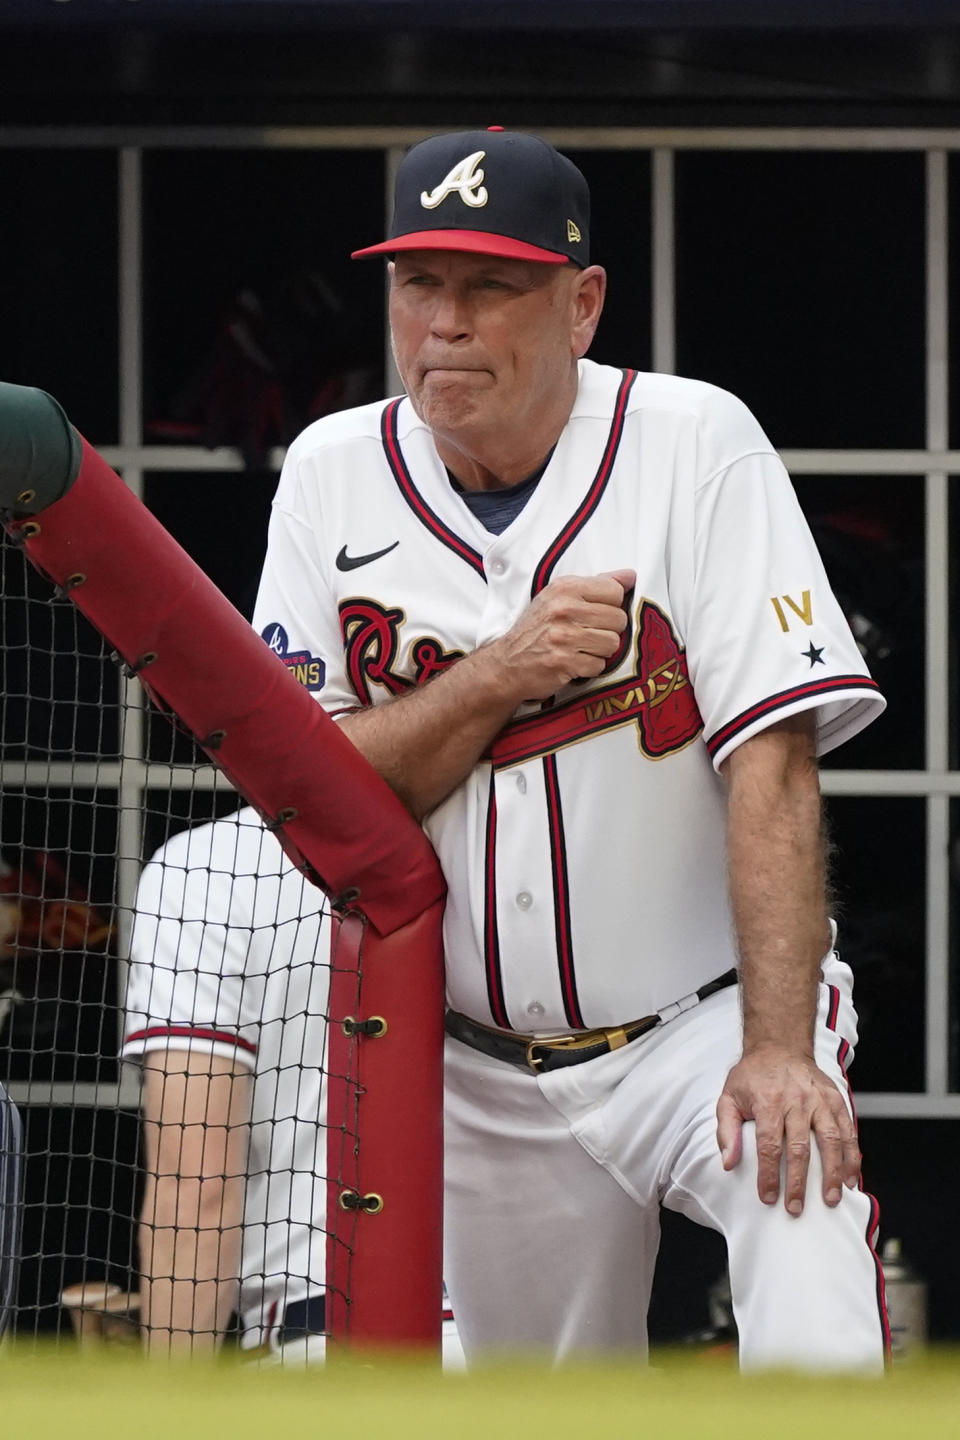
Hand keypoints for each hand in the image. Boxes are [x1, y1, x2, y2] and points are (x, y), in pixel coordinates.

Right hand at [486, 568, 635, 703]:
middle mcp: (564, 609)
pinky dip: (589, 667)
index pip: (615, 591)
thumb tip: (630, 576)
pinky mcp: (565, 662)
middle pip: (618, 619)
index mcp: (565, 588)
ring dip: (600, 650)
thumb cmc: (537, 629)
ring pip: (612, 643)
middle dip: (607, 630)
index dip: (611, 606)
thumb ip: (596, 585)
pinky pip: (599, 665)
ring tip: (581, 648)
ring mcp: (564, 636)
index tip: (595, 614)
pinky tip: (574, 662)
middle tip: (587, 634)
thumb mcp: (559, 597)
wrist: (507, 663)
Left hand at [716, 1044, 860, 1215]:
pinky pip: (847, 1130)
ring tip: (831, 1198)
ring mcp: (819, 1100)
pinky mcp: (836, 1099)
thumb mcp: (729, 1096)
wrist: (779, 1045)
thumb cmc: (752, 1076)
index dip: (769, 1174)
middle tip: (796, 1208)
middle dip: (798, 1182)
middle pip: (800, 1148)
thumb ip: (726, 1130)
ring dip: (832, 1173)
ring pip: (830, 1141)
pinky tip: (852, 1177)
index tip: (767, 1197)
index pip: (769, 1145)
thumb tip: (728, 1163)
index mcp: (768, 1101)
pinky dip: (852, 1155)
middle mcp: (796, 1101)